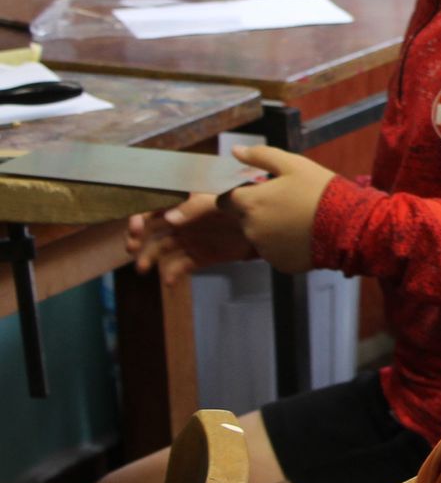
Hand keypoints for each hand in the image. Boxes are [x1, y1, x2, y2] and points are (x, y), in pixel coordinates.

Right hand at [126, 194, 254, 287]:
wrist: (268, 227)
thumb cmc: (244, 205)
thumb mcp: (220, 200)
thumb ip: (195, 207)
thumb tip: (169, 218)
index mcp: (185, 203)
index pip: (155, 208)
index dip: (140, 218)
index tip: (135, 229)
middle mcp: (182, 222)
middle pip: (152, 231)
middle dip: (138, 239)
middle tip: (132, 249)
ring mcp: (190, 240)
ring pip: (162, 250)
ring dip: (149, 258)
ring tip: (143, 268)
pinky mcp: (200, 256)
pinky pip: (181, 266)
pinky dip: (172, 274)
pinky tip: (169, 282)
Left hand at [211, 144, 336, 273]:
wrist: (348, 225)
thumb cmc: (319, 190)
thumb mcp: (293, 164)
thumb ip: (260, 156)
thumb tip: (235, 150)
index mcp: (250, 202)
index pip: (225, 200)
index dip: (239, 194)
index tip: (259, 191)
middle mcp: (250, 229)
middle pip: (244, 218)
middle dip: (258, 210)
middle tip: (285, 203)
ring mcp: (264, 250)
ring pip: (259, 236)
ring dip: (270, 228)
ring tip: (297, 220)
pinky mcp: (279, 264)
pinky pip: (274, 252)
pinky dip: (284, 245)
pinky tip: (302, 236)